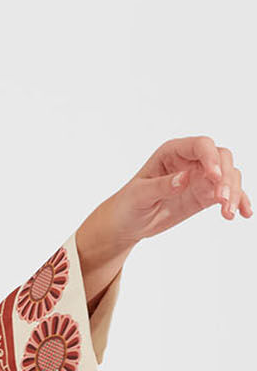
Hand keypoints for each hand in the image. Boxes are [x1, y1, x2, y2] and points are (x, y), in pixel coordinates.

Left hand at [87, 135, 248, 258]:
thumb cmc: (127, 205)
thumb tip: (185, 178)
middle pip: (221, 159)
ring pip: (228, 176)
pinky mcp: (204, 195)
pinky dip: (238, 201)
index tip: (214, 177)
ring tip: (228, 213)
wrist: (126, 224)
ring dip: (233, 192)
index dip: (211, 158)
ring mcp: (200, 178)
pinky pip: (227, 194)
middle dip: (225, 177)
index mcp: (172, 152)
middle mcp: (190, 161)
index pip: (201, 146)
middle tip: (222, 200)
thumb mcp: (139, 196)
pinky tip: (243, 213)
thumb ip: (162, 186)